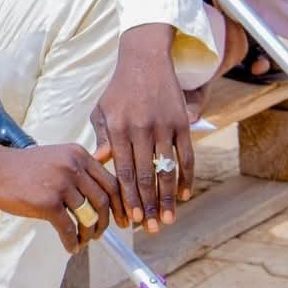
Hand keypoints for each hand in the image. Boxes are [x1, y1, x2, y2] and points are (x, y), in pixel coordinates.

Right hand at [0, 141, 123, 252]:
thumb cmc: (26, 167)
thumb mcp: (58, 156)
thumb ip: (80, 168)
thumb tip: (104, 193)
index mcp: (79, 155)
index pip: (111, 182)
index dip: (120, 204)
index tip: (122, 219)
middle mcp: (73, 167)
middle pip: (103, 201)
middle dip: (105, 222)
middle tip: (99, 234)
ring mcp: (60, 185)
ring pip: (87, 217)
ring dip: (88, 234)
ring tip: (83, 240)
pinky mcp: (47, 203)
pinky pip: (67, 229)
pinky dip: (71, 242)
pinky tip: (70, 247)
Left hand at [91, 24, 193, 232]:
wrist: (145, 59)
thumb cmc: (120, 89)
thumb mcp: (102, 110)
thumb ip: (102, 138)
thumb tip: (101, 166)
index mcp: (118, 128)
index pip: (123, 171)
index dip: (128, 196)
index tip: (130, 218)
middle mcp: (141, 128)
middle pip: (145, 175)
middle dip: (147, 204)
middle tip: (150, 228)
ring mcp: (163, 126)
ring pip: (166, 170)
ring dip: (167, 198)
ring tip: (167, 220)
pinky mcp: (182, 122)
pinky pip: (186, 156)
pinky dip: (186, 178)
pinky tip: (183, 196)